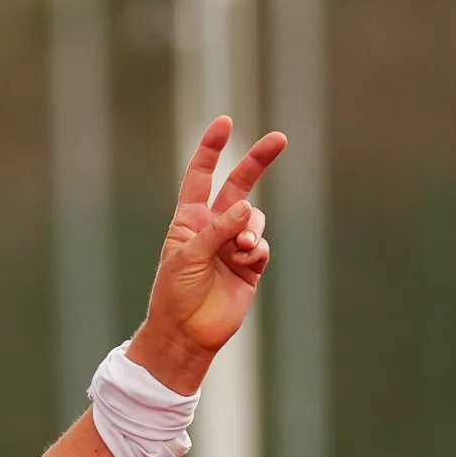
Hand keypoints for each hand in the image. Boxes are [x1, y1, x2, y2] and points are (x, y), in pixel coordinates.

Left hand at [128, 117, 287, 393]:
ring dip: (252, 227)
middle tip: (279, 138)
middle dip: (258, 161)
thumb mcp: (189, 256)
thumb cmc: (175, 294)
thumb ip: (217, 230)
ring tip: (243, 247)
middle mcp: (213, 226)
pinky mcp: (250, 265)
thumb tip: (247, 208)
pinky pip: (261, 245)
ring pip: (255, 218)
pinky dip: (256, 249)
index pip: (200, 175)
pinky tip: (247, 260)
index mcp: (189, 219)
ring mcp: (233, 245)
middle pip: (239, 185)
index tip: (225, 123)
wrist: (186, 332)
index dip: (211, 149)